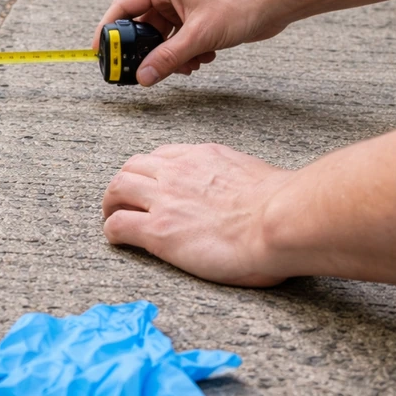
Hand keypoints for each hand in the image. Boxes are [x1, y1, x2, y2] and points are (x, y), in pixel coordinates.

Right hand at [93, 0, 286, 85]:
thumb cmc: (240, 3)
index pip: (123, 7)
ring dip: (171, 56)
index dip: (108, 30)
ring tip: (187, 66)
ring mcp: (185, 6)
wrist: (276, 0)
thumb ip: (167, 58)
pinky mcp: (198, 19)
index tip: (99, 51)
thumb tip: (142, 77)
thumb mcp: (198, 36)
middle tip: (140, 71)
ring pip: (163, 38)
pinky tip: (203, 58)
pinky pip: (180, 41)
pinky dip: (187, 54)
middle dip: (146, 51)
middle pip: (142, 27)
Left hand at [102, 144, 291, 285]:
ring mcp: (164, 200)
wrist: (281, 221)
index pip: (163, 156)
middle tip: (123, 201)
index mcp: (204, 157)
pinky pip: (118, 224)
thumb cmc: (284, 208)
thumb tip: (248, 200)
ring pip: (117, 188)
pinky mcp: (157, 230)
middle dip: (123, 184)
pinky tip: (117, 239)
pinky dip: (112, 231)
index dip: (151, 171)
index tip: (151, 185)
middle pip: (132, 167)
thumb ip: (239, 183)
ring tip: (111, 217)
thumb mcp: (257, 178)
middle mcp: (178, 172)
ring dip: (111, 203)